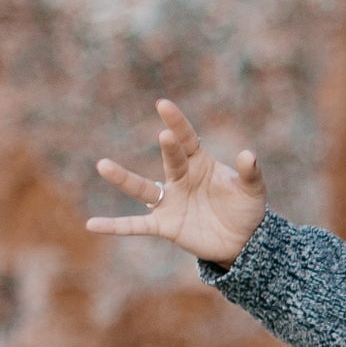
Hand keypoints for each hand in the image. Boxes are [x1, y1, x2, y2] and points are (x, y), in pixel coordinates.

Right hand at [88, 100, 267, 268]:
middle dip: (169, 149)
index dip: (177, 122)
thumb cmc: (245, 209)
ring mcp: (170, 201)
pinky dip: (115, 226)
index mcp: (200, 164)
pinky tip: (92, 224)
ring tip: (102, 165)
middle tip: (165, 135)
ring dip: (123, 179)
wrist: (242, 241)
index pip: (187, 139)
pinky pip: (135, 225)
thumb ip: (250, 173)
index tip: (163, 104)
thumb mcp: (253, 191)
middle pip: (171, 160)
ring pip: (142, 188)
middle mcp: (180, 178)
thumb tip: (248, 155)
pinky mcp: (165, 225)